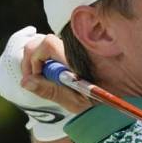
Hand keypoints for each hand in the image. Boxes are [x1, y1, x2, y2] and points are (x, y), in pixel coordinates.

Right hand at [0, 26, 89, 140]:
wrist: (116, 97)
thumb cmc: (97, 101)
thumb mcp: (74, 101)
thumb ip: (50, 91)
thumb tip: (26, 81)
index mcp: (75, 59)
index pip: (48, 44)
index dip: (35, 59)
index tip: (34, 77)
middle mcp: (74, 49)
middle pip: (43, 41)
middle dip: (31, 58)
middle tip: (32, 79)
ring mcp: (72, 49)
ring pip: (45, 44)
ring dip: (37, 60)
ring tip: (38, 78)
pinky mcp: (71, 52)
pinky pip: (52, 50)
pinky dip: (44, 61)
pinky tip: (48, 76)